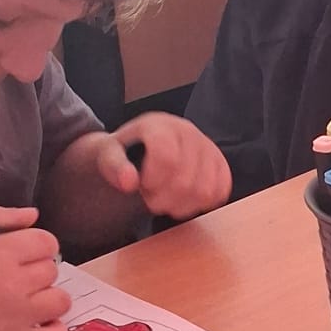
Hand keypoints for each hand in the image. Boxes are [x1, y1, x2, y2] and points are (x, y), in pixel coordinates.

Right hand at [0, 207, 69, 330]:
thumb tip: (33, 215)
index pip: (46, 242)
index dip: (35, 246)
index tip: (19, 254)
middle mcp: (14, 283)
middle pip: (51, 271)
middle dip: (35, 272)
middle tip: (10, 279)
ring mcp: (17, 316)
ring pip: (59, 301)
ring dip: (45, 300)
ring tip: (21, 302)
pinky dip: (50, 330)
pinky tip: (30, 324)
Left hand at [98, 113, 231, 219]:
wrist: (146, 145)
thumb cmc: (126, 152)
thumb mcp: (109, 155)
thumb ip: (114, 167)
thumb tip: (128, 182)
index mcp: (160, 125)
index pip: (166, 157)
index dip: (153, 181)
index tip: (142, 186)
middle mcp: (188, 131)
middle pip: (185, 180)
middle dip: (164, 199)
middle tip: (151, 198)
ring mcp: (208, 147)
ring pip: (205, 191)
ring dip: (182, 205)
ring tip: (167, 199)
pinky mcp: (220, 163)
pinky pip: (220, 192)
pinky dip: (201, 204)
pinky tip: (184, 199)